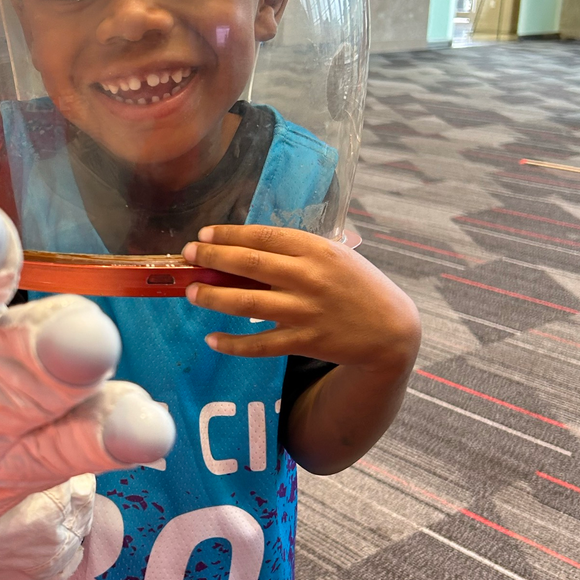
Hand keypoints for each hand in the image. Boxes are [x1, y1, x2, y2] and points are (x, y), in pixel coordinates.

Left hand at [182, 224, 419, 372]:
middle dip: (213, 258)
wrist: (390, 328)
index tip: (204, 235)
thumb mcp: (335, 256)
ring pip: (248, 303)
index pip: (263, 237)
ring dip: (214, 297)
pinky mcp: (305, 342)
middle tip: (188, 256)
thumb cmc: (357, 286)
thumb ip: (297, 252)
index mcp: (316, 250)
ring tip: (192, 292)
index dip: (229, 235)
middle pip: (249, 264)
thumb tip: (246, 250)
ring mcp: (306, 311)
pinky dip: (233, 343)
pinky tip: (212, 339)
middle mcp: (309, 277)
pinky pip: (260, 344)